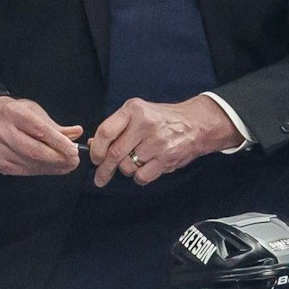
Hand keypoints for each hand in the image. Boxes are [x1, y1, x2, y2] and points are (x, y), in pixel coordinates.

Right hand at [0, 96, 81, 176]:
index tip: (73, 149)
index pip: (40, 130)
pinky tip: (53, 167)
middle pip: (35, 150)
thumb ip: (55, 126)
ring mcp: (0, 149)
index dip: (58, 142)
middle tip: (74, 160)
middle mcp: (3, 131)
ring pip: (31, 163)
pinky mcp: (0, 164)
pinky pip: (26, 171)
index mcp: (14, 113)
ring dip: (53, 167)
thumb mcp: (34, 112)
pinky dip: (43, 170)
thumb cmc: (14, 115)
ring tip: (67, 165)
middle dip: (58, 158)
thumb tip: (76, 133)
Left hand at [87, 95, 240, 187]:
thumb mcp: (138, 114)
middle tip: (100, 177)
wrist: (195, 124)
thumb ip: (116, 128)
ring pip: (127, 167)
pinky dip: (139, 177)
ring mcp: (157, 142)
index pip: (106, 131)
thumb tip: (93, 145)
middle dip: (104, 169)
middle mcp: (145, 125)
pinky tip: (145, 167)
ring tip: (135, 161)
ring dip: (126, 169)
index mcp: (134, 110)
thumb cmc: (161, 120)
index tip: (95, 158)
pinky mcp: (167, 158)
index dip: (96, 149)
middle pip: (115, 153)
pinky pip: (142, 177)